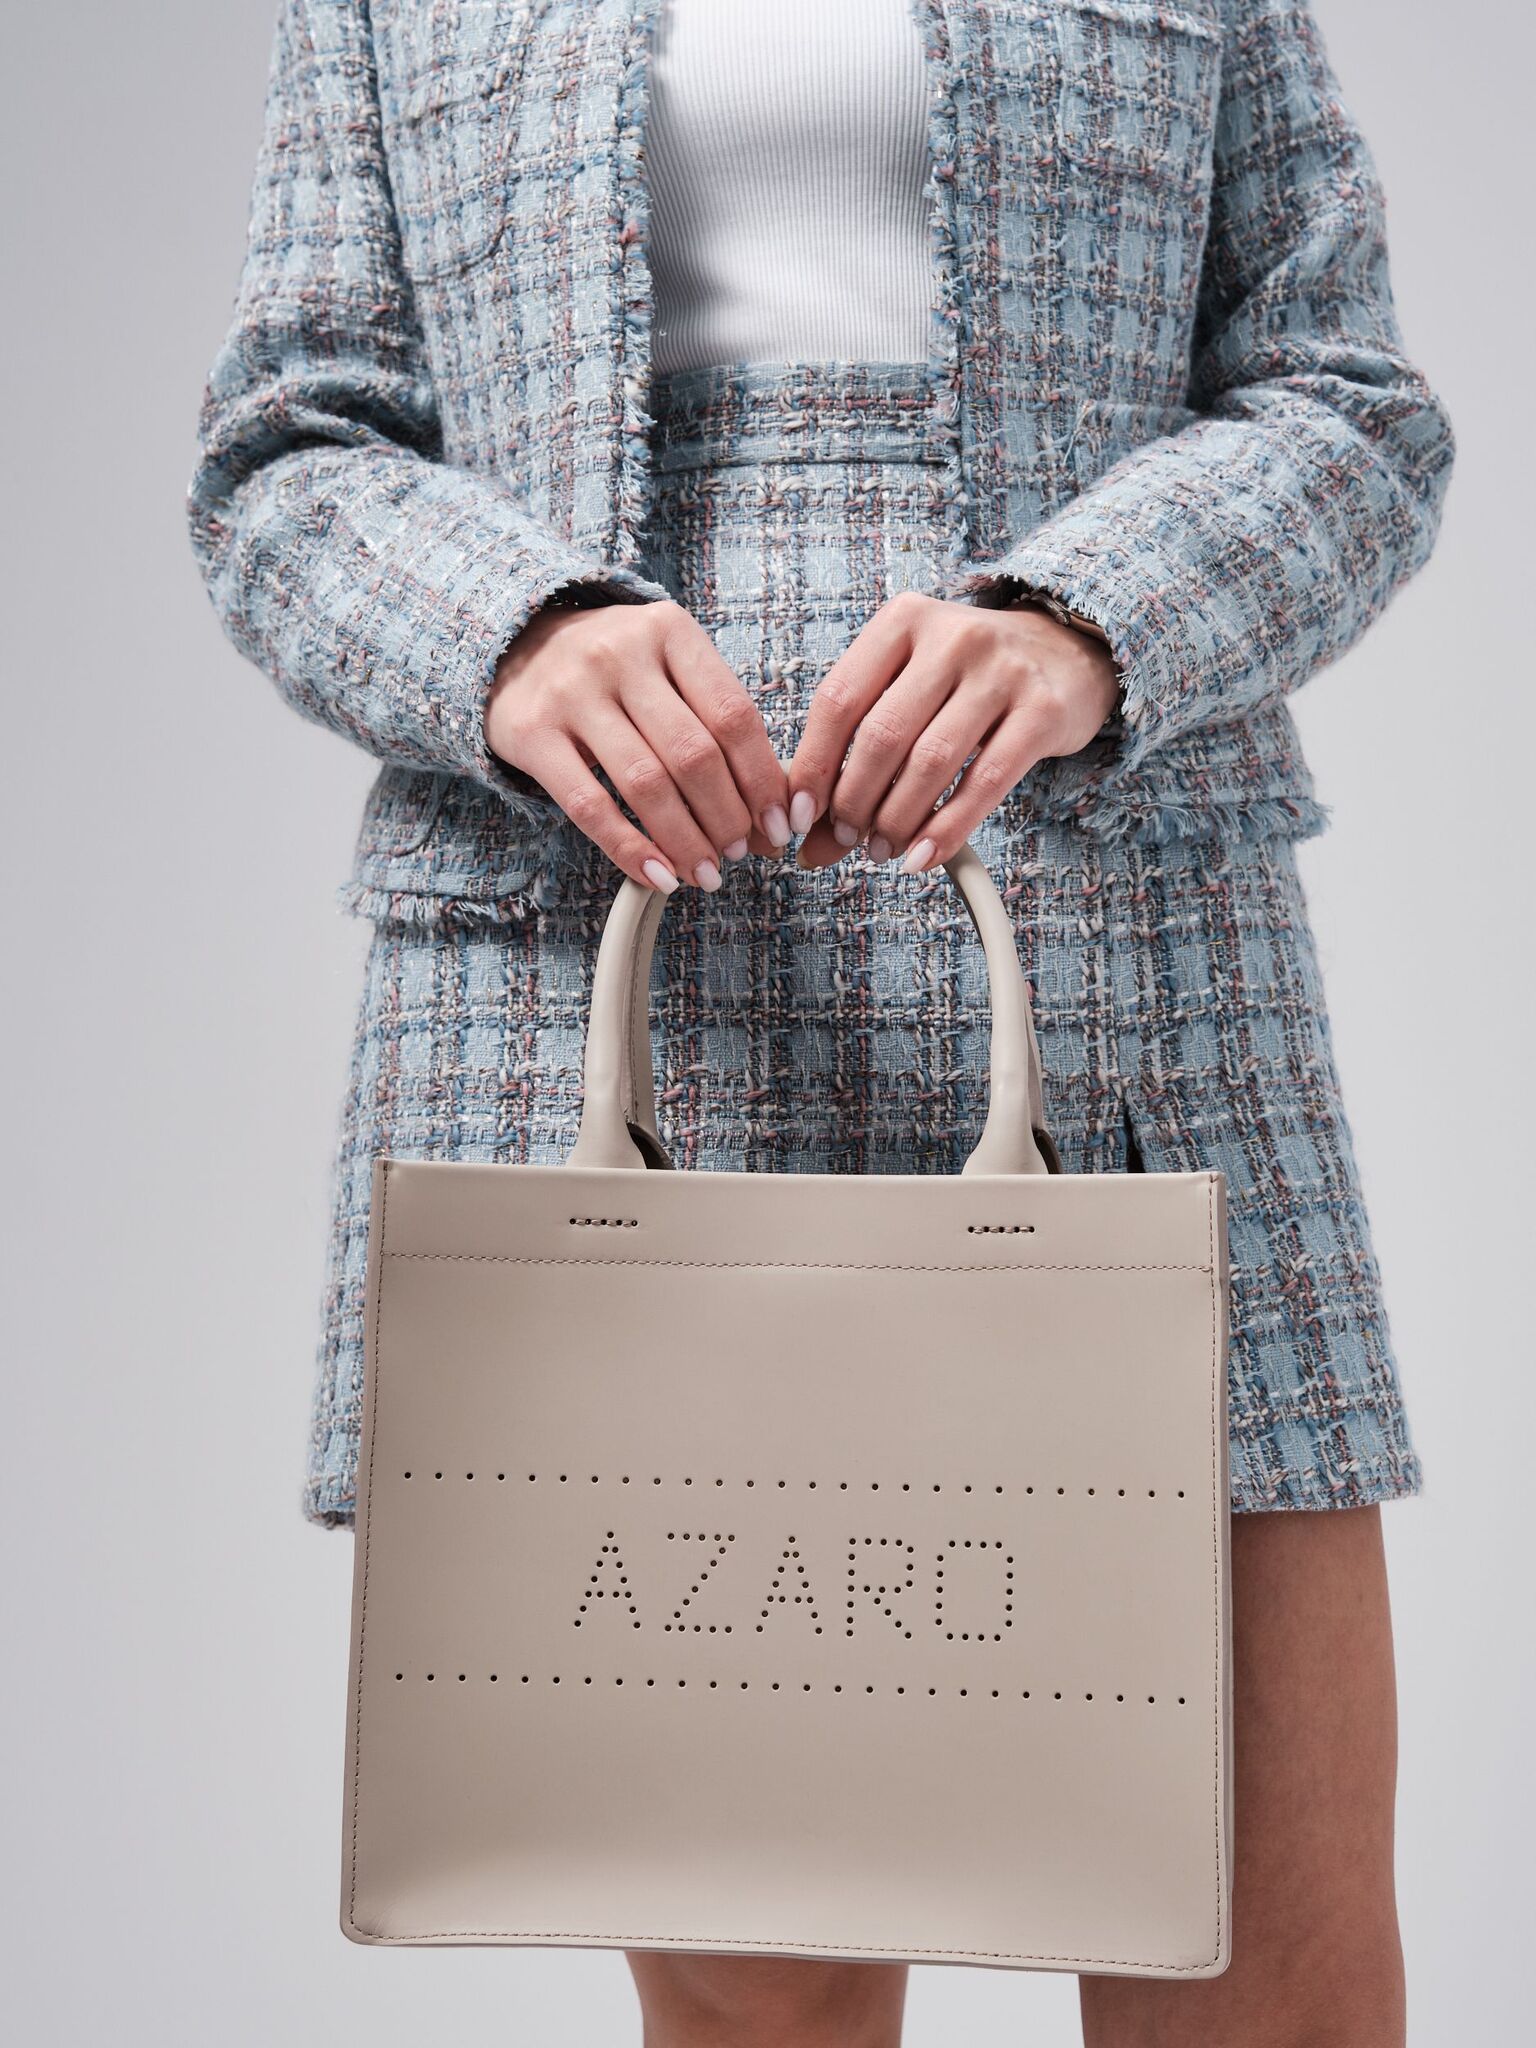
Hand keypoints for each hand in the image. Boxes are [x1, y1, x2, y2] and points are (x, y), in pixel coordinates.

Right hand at [485, 598, 791, 891]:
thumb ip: (715, 724)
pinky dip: (630, 849)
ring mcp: (572, 693)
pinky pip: (589, 806)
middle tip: (741, 854)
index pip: (734, 715)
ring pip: (646, 783)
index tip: (780, 825)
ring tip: (706, 873)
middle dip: (728, 817)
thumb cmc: (614, 670)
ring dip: (685, 841)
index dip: (763, 779)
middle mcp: (620, 655)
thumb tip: (770, 813)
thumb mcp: (667, 668)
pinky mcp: (532, 733)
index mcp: (669, 631)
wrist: (514, 645)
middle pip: (694, 754)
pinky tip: (657, 876)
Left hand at [784, 590, 1120, 871]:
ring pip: (930, 761)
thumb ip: (857, 752)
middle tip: (848, 838)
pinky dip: (946, 830)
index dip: (813, 765)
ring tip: (882, 850)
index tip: (801, 815)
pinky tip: (923, 857)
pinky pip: (984, 783)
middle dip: (854, 801)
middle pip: (882, 734)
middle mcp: (952, 636)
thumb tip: (811, 843)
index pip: (839, 699)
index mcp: (903, 621)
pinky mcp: (1043, 711)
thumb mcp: (908, 690)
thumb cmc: (967, 678)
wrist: (1065, 651)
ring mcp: (1002, 671)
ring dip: (897, 820)